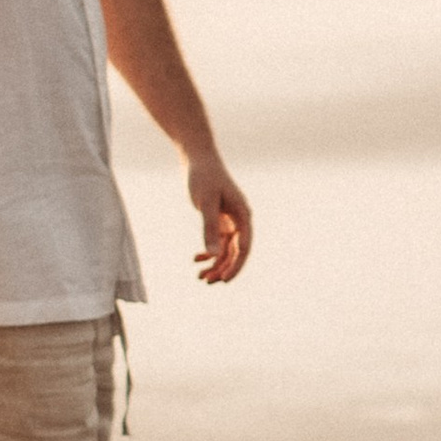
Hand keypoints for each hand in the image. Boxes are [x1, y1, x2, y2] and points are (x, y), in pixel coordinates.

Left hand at [186, 151, 252, 284]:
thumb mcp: (206, 204)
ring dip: (215, 263)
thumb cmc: (204, 178)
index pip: (244, 247)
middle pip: (236, 251)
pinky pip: (218, 241)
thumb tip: (214, 255)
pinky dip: (208, 252)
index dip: (235, 266)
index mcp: (243, 216)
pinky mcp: (220, 219)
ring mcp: (230, 220)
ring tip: (200, 277)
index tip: (223, 280)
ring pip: (226, 249)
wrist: (198, 159)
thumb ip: (210, 229)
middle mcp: (240, 220)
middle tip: (206, 282)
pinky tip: (196, 259)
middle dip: (223, 268)